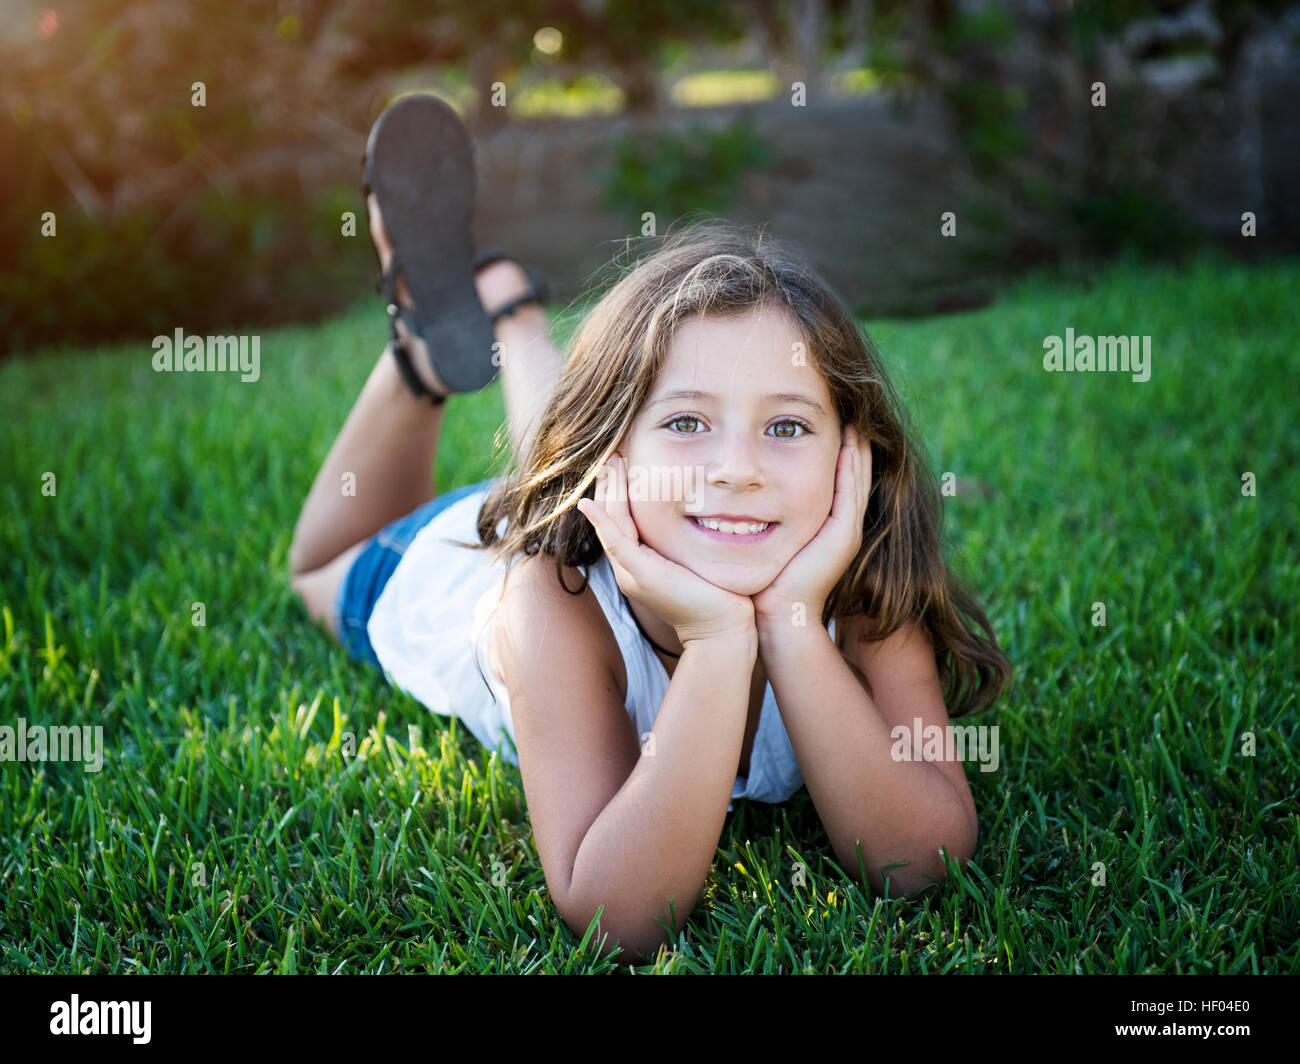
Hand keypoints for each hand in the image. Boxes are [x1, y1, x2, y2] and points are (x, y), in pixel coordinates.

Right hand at [576, 453, 755, 645]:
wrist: (722, 628)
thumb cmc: (717, 594)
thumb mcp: (695, 560)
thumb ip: (685, 541)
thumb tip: (700, 513)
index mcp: (641, 562)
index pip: (623, 519)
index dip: (619, 491)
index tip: (621, 462)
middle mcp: (629, 568)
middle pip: (612, 518)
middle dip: (610, 484)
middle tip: (611, 453)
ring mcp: (631, 572)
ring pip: (611, 524)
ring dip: (606, 492)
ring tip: (607, 463)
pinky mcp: (641, 574)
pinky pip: (616, 541)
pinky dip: (602, 521)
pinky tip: (590, 503)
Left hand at [752, 423, 872, 630]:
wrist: (774, 615)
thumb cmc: (759, 579)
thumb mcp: (759, 535)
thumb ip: (754, 510)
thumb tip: (727, 481)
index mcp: (822, 521)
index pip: (832, 473)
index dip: (829, 444)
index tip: (817, 416)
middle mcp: (839, 523)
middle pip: (850, 470)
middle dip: (847, 439)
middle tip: (845, 405)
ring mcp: (846, 529)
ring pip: (856, 476)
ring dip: (855, 445)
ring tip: (851, 415)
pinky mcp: (844, 535)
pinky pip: (851, 491)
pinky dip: (851, 464)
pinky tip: (848, 440)